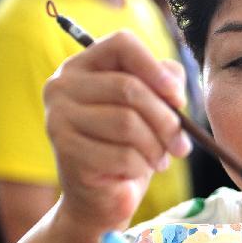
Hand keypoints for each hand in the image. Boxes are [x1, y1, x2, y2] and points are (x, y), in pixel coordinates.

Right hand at [44, 30, 191, 235]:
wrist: (101, 198)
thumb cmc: (126, 149)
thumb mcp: (148, 111)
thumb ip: (162, 84)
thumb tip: (173, 82)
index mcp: (83, 67)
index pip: (122, 44)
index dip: (156, 68)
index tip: (178, 98)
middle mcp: (62, 86)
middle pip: (129, 87)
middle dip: (166, 119)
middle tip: (182, 144)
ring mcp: (59, 118)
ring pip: (128, 123)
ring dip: (155, 146)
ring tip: (159, 160)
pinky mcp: (67, 151)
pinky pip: (122, 154)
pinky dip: (140, 167)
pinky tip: (137, 172)